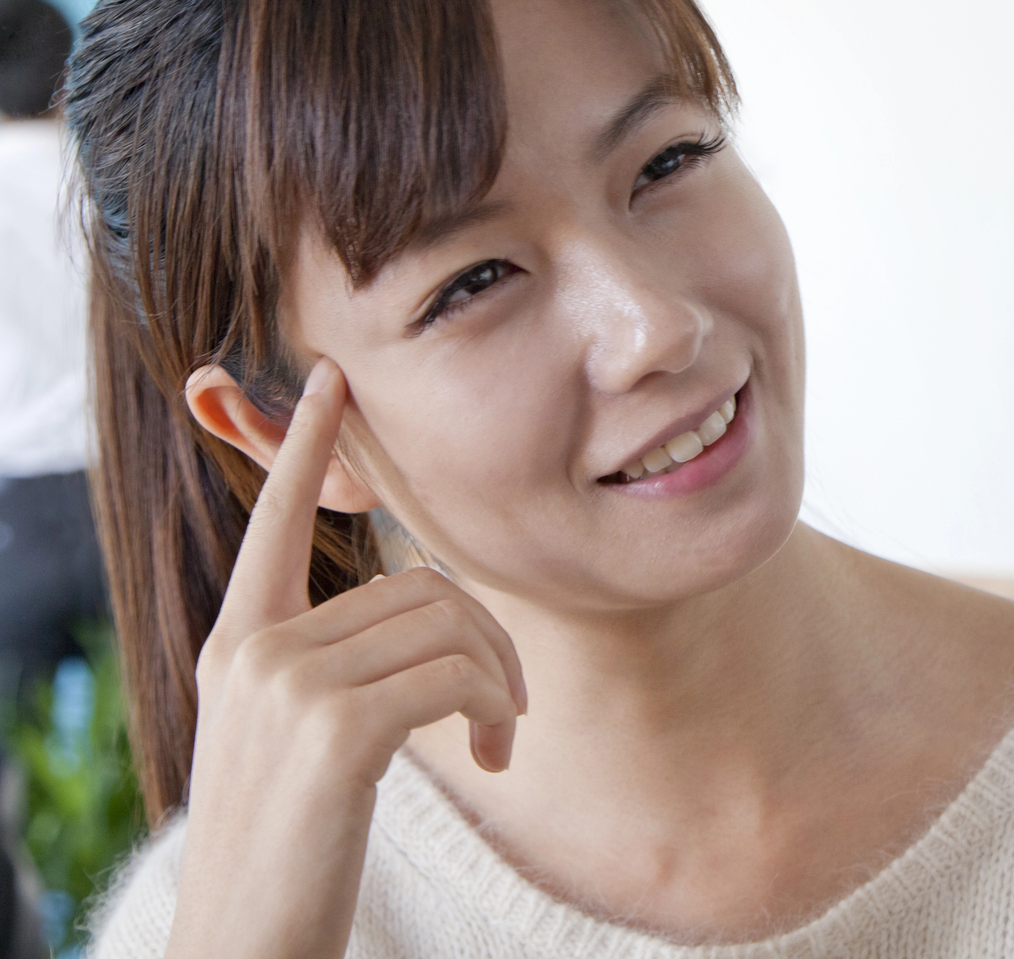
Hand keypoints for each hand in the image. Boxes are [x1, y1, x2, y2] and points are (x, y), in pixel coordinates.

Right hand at [165, 359, 526, 958]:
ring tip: (502, 738)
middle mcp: (253, 647)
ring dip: (502, 679)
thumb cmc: (287, 850)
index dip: (304, 450)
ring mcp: (287, 682)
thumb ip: (330, 666)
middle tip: (507, 710)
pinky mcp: (336, 724)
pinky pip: (457, 671)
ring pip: (448, 623)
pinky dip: (498, 705)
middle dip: (487, 640)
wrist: (244, 949)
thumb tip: (419, 613)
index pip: (276, 523)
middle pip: (419, 584)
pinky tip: (496, 753)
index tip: (331, 382)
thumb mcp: (291, 741)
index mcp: (236, 643)